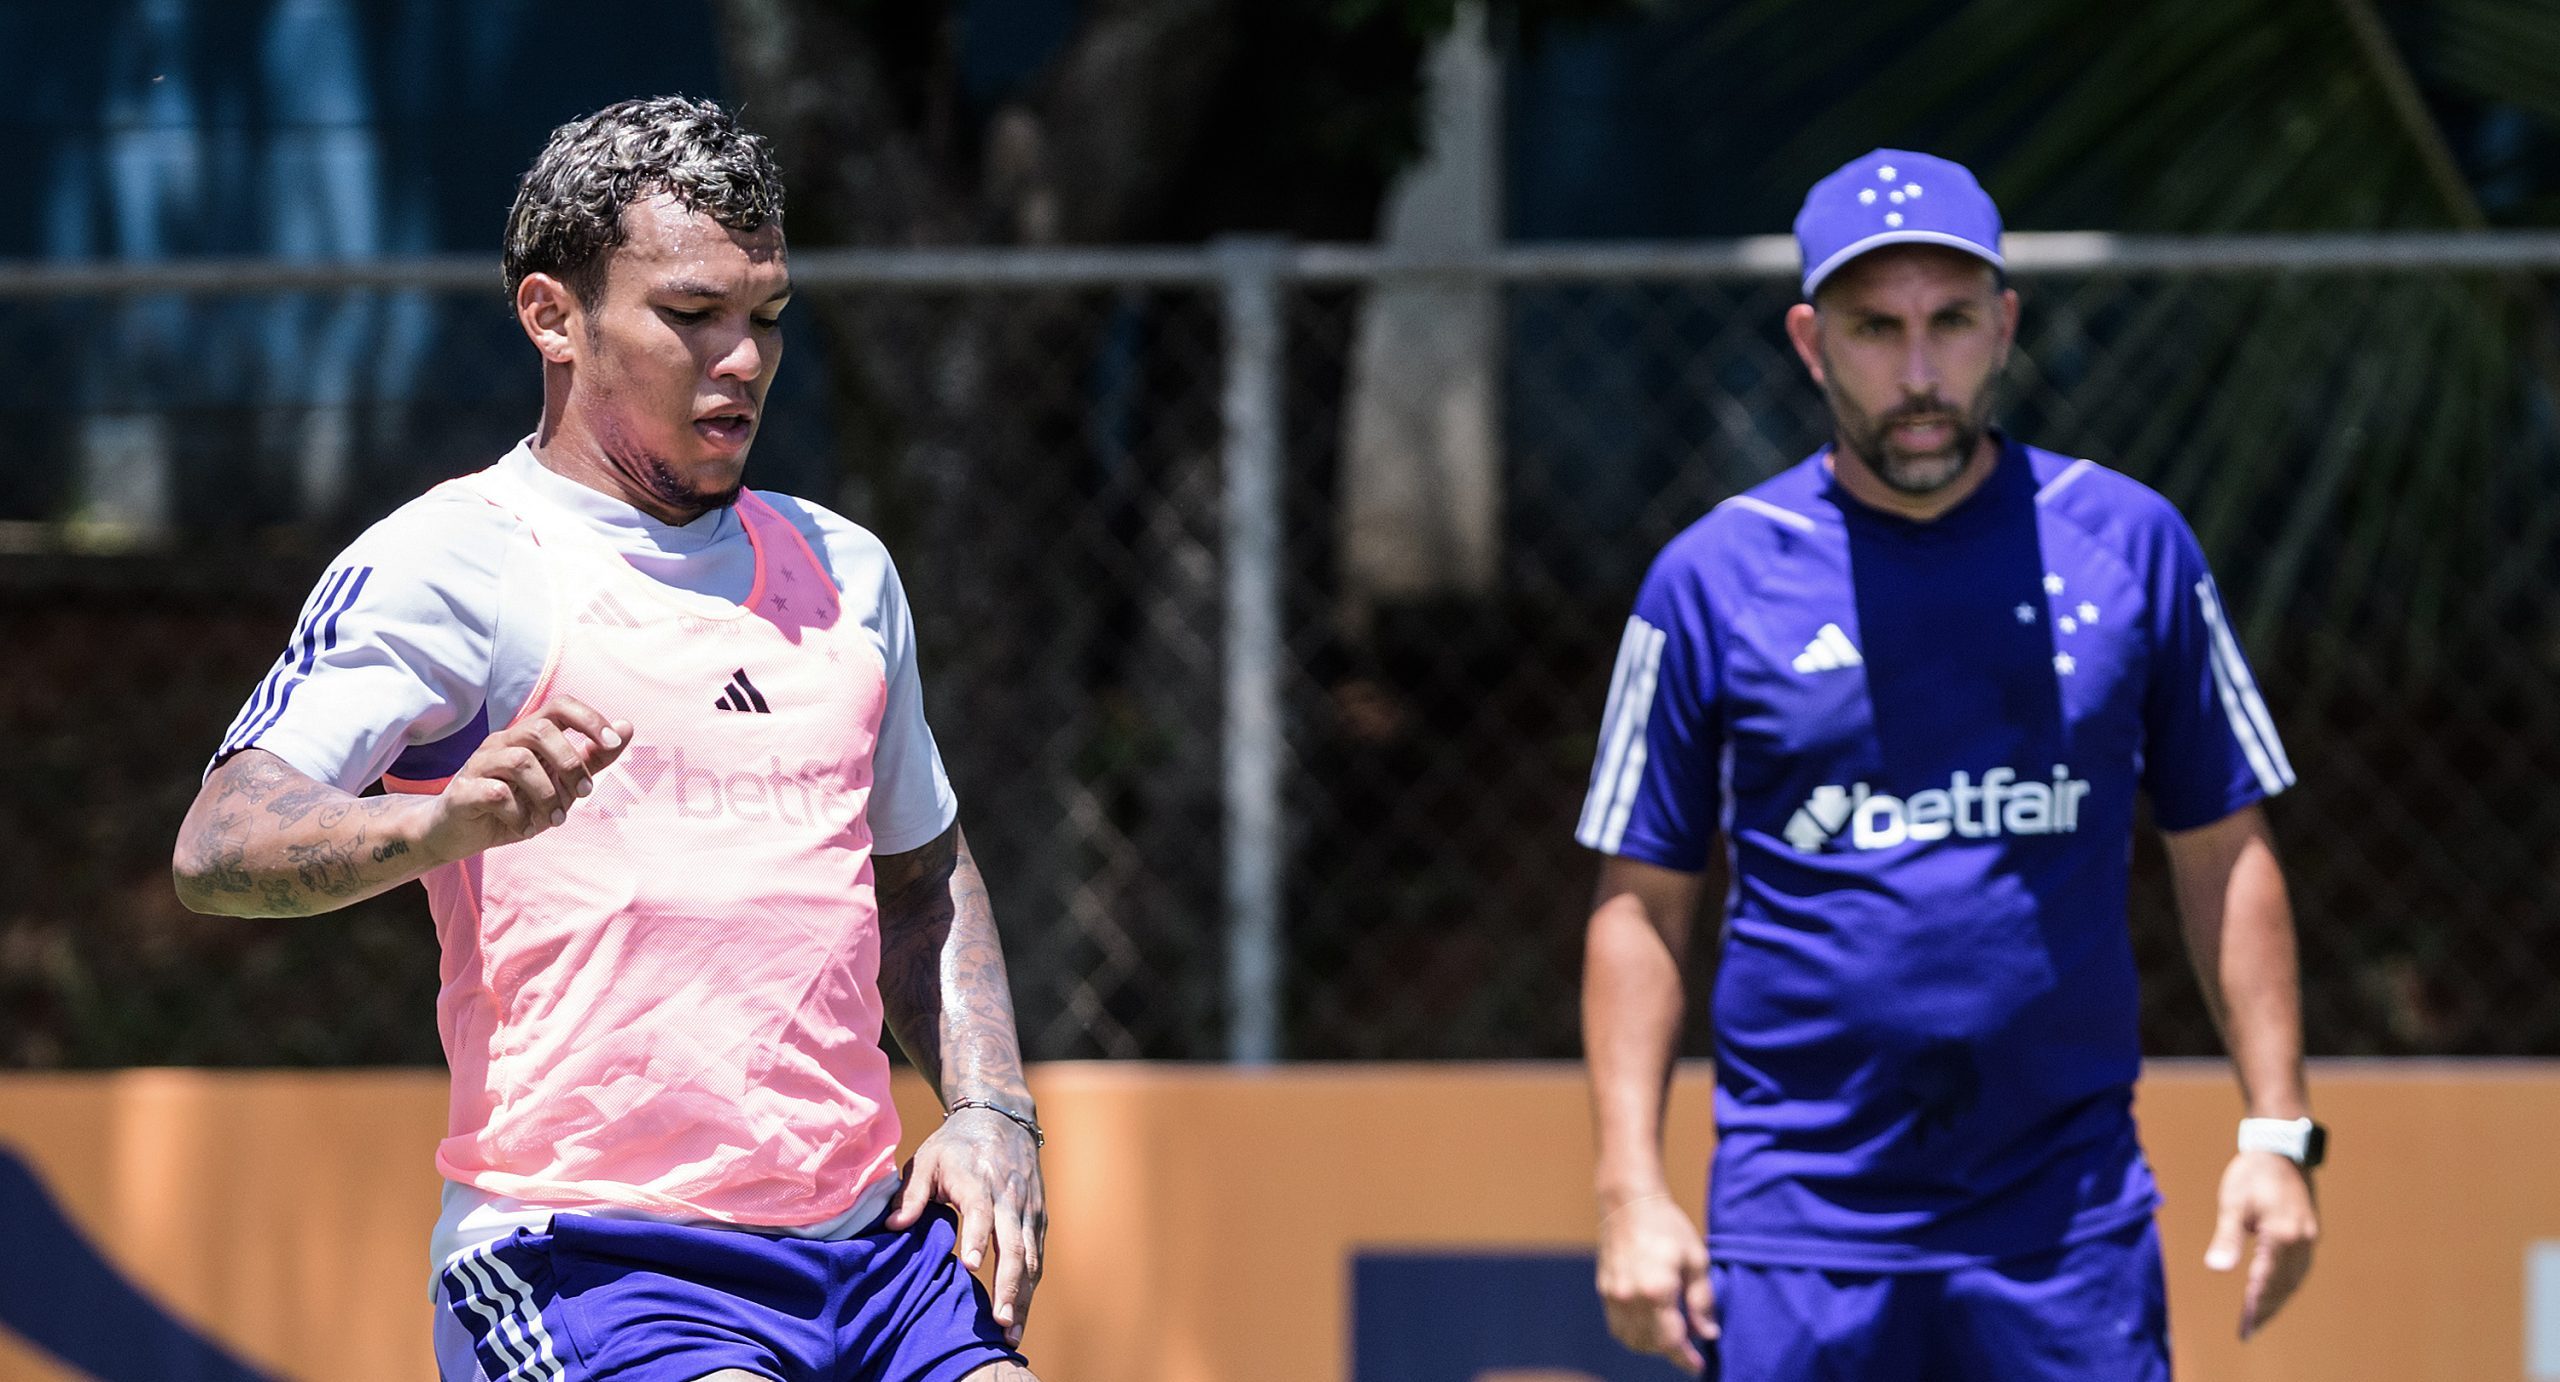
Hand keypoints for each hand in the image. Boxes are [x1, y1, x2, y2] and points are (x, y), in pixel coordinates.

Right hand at [421, 697, 632, 862]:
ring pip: (520, 762)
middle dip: (570, 763)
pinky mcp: (463, 791)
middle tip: (583, 795)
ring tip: (554, 819)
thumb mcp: (560, 783)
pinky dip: (519, 814)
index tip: (612, 742)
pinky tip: (525, 827)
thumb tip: (627, 727)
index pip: (559, 705)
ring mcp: (480, 764)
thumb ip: (591, 758)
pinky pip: (497, 794)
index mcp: (527, 735)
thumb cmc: (514, 804)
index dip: (589, 718)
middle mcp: (503, 742)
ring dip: (547, 794)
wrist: (457, 833)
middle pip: (540, 730)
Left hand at [888, 1107, 1046, 1346]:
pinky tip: (1019, 1314)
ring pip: (1030, 1257)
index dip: (978, 1237)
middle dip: (1007, 1286)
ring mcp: (1027, 1209)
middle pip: (1014, 1244)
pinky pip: (1036, 1256)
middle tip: (998, 1320)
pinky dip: (1029, 1287)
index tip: (970, 1266)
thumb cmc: (955, 1144)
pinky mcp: (1037, 1218)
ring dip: (1023, 1296)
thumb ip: (911, 1194)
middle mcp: (1009, 1197)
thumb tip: (893, 1226)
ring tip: (1010, 1332)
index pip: (981, 1211)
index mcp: (979, 1180)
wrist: (1001, 1117)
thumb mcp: (927, 1159)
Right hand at [1596, 1192, 1713, 1373]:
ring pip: (1630, 1340)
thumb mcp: (1696, 1259)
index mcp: (1657, 1291)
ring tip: (1668, 1333)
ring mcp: (1613, 1295)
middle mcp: (1630, 1298)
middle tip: (1688, 1341)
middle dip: (1670, 1350)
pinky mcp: (1603, 1289)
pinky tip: (1647, 1323)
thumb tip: (1708, 1333)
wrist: (1629, 1201)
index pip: (1670, 1341)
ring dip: (1650, 1345)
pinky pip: (1616, 1326)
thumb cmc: (1667, 1226)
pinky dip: (1632, 1334)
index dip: (1685, 1359)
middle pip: (1650, 1345)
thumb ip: (1702, 1300)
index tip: (1698, 1366)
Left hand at [2204, 1149, 2317, 1339]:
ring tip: (2260, 1317)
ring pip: (2295, 1280)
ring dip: (2277, 1300)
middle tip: (2249, 1330)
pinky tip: (2275, 1291)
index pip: (2265, 1282)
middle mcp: (2301, 1242)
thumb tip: (2216, 1269)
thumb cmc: (2251, 1174)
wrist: (2281, 1149)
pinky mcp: (2309, 1233)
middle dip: (2265, 1310)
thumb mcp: (2233, 1204)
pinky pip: (2300, 1268)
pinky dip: (2287, 1285)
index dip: (2254, 1308)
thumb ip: (2226, 1238)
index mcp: (2282, 1237)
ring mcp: (2308, 1238)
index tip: (2244, 1330)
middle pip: (2283, 1287)